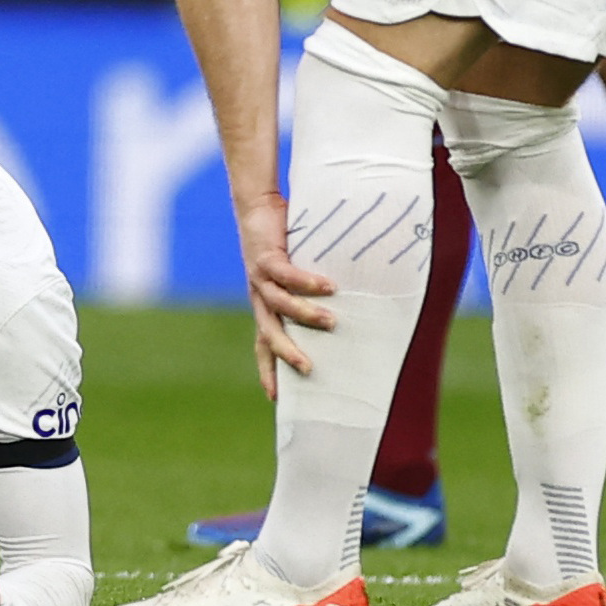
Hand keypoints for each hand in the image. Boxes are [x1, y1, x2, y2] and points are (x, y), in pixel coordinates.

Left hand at [239, 191, 334, 397]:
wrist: (256, 207)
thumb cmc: (283, 245)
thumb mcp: (296, 278)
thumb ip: (314, 297)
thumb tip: (348, 316)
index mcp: (265, 306)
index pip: (263, 345)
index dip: (268, 370)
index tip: (276, 399)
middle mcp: (259, 296)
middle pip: (269, 333)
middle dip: (287, 354)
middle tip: (309, 370)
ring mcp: (259, 278)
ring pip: (280, 304)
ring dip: (306, 315)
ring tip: (332, 322)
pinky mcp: (265, 256)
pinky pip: (286, 273)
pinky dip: (307, 282)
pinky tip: (328, 286)